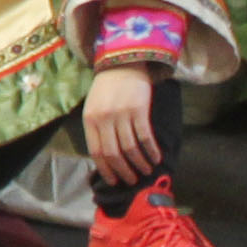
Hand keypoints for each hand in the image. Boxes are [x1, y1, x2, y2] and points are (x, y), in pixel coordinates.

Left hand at [84, 60, 162, 185]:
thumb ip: (97, 129)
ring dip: (139, 164)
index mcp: (90, 120)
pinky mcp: (138, 110)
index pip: (96, 151)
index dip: (106, 169)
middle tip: (132, 181)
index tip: (114, 181)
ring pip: (130, 148)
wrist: (121, 65)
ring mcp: (121, 115)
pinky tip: (156, 159)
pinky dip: (151, 151)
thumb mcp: (93, 108)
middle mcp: (104, 119)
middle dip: (123, 171)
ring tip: (145, 172)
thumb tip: (105, 157)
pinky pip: (145, 137)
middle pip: (113, 153)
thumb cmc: (106, 90)